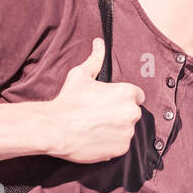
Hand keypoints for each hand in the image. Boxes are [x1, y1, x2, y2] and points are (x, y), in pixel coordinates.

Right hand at [46, 39, 144, 163]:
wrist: (55, 128)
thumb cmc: (68, 100)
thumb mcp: (80, 75)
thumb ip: (94, 59)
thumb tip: (99, 43)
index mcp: (126, 93)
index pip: (137, 95)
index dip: (123, 98)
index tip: (111, 102)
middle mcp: (132, 112)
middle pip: (132, 113)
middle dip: (120, 113)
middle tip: (99, 115)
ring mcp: (127, 132)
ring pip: (126, 130)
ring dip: (116, 129)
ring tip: (95, 126)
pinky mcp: (121, 149)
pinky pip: (120, 145)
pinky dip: (111, 143)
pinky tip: (95, 137)